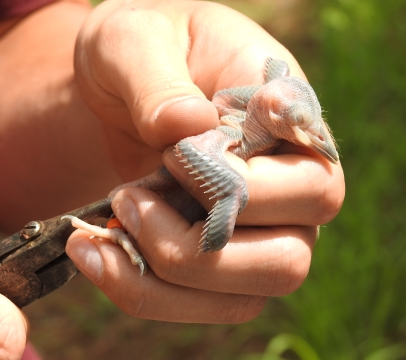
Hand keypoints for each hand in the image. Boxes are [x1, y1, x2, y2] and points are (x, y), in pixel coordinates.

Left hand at [68, 0, 344, 322]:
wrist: (113, 90)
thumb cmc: (139, 53)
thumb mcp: (134, 40)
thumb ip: (158, 78)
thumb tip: (187, 127)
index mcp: (284, 117)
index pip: (311, 170)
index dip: (255, 183)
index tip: (173, 153)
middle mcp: (286, 184)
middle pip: (290, 252)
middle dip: (201, 239)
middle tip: (130, 196)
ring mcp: (258, 231)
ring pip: (248, 292)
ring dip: (168, 273)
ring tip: (113, 220)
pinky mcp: (218, 262)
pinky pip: (200, 305)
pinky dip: (143, 291)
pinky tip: (95, 256)